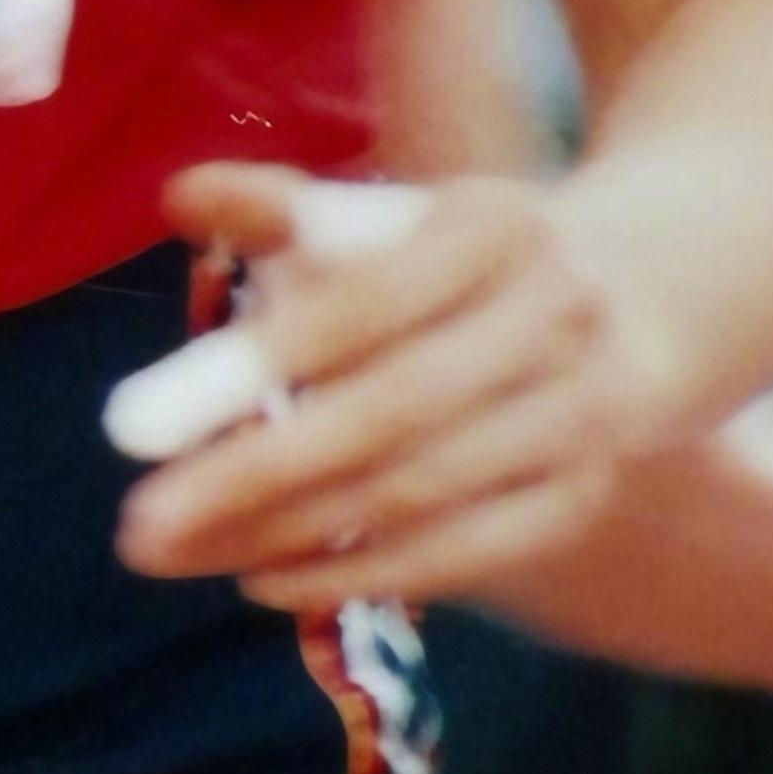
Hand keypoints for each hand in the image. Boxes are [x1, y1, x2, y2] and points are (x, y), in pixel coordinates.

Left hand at [118, 164, 666, 609]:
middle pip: (389, 415)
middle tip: (137, 528)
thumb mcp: (389, 216)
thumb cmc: (460, 260)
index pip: (361, 306)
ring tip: (176, 555)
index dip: (251, 365)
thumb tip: (179, 197)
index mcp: (493, 228)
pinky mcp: (582, 499)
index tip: (130, 427)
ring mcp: (581, 417)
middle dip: (253, 477)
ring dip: (288, 534)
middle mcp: (552, 320)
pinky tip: (264, 576)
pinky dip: (360, 573)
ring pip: (419, 493)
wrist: (642, 306)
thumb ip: (281, 209)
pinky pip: (462, 554)